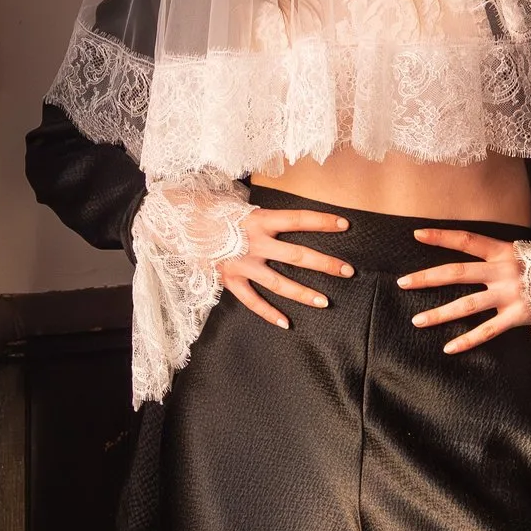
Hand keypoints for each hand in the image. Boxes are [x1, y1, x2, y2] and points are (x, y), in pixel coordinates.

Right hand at [218, 203, 351, 328]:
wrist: (183, 223)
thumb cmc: (219, 213)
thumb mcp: (245, 207)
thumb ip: (268, 217)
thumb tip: (295, 219)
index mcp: (260, 220)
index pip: (297, 219)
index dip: (322, 221)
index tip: (344, 224)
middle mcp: (254, 242)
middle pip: (296, 255)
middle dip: (324, 264)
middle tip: (347, 271)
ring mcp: (242, 264)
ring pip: (278, 283)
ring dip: (303, 293)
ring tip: (325, 302)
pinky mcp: (230, 279)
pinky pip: (252, 300)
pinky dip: (268, 313)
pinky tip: (287, 323)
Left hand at [400, 228, 530, 353]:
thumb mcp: (524, 252)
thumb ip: (500, 255)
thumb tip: (475, 253)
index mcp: (504, 251)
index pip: (467, 240)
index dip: (441, 237)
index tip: (417, 235)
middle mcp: (503, 271)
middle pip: (457, 273)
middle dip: (427, 278)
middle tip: (402, 282)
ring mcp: (509, 295)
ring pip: (467, 305)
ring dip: (439, 313)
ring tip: (417, 320)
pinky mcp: (517, 317)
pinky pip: (487, 331)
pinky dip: (467, 341)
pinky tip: (448, 348)